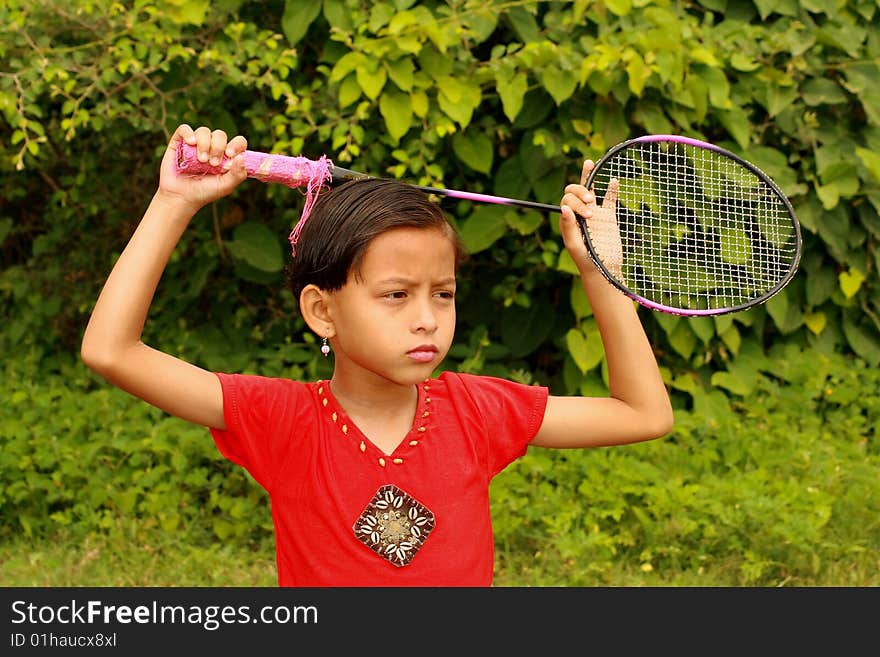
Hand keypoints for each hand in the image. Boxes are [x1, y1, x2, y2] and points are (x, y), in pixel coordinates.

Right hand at [157, 124, 247, 210]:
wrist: (181, 197)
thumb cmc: (205, 192)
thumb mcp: (225, 187)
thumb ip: (237, 175)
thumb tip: (241, 157)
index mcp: (227, 156)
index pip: (238, 142)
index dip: (237, 145)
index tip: (230, 154)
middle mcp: (212, 147)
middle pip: (220, 135)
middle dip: (218, 147)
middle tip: (212, 164)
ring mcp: (196, 144)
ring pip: (204, 131)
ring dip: (204, 144)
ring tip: (201, 160)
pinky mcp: (179, 142)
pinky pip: (184, 129)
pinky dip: (188, 133)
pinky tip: (191, 143)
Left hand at [560, 159, 622, 278]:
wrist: (604, 270)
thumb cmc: (586, 260)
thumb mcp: (575, 245)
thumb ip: (569, 227)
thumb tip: (565, 208)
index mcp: (568, 220)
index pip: (567, 202)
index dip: (575, 203)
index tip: (587, 215)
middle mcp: (579, 215)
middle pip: (574, 192)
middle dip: (581, 192)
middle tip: (591, 206)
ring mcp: (595, 214)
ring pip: (590, 190)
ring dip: (588, 177)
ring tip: (589, 163)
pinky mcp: (608, 217)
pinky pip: (609, 200)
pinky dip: (611, 189)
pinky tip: (613, 180)